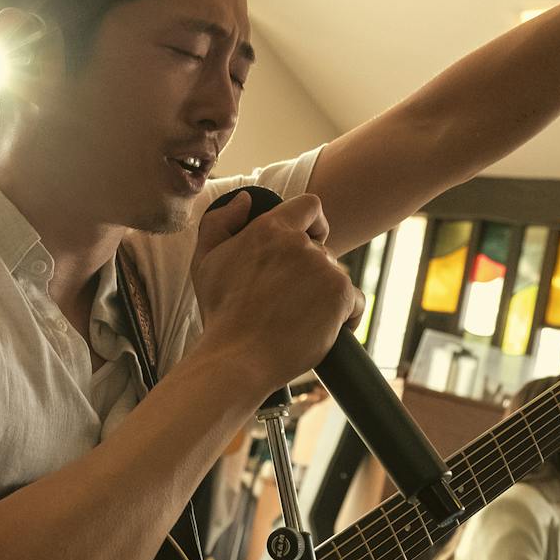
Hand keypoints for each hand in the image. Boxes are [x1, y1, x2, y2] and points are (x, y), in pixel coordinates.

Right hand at [193, 192, 363, 392]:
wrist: (238, 358)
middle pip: (321, 249)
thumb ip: (219, 223)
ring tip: (298, 319)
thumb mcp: (205, 262)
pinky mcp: (340, 295)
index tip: (307, 241)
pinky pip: (354, 301)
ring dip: (323, 294)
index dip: (312, 223)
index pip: (310, 206)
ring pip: (336, 275)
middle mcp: (300, 244)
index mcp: (269, 229)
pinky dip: (344, 316)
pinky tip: (324, 330)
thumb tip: (245, 201)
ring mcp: (324, 268)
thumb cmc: (222, 315)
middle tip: (286, 300)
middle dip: (310, 272)